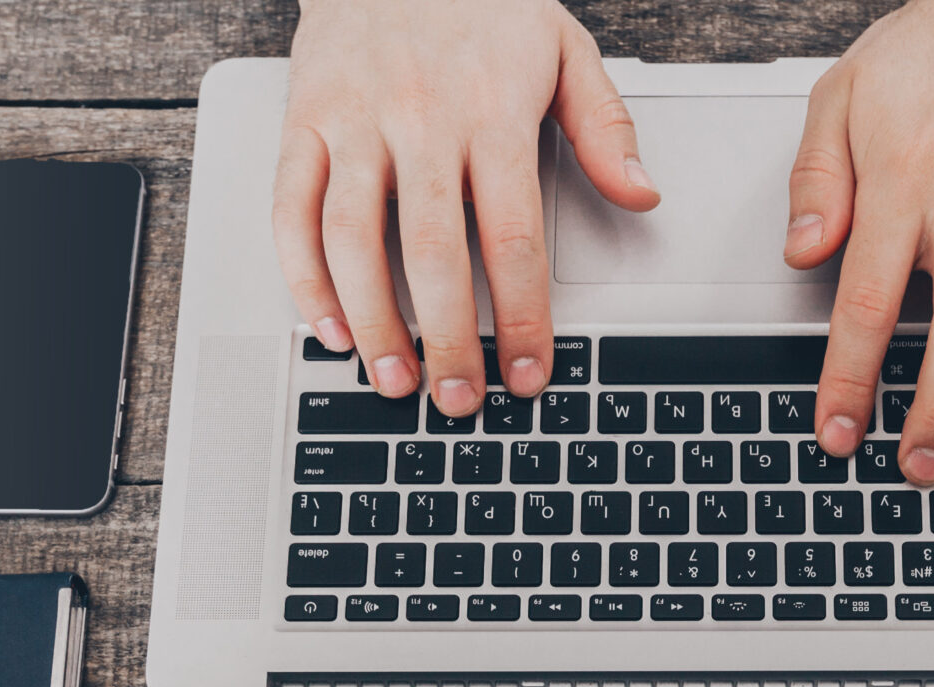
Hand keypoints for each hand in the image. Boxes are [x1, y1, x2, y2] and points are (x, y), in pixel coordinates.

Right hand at [275, 0, 659, 413]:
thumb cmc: (481, 0)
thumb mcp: (563, 44)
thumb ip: (604, 126)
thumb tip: (642, 194)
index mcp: (491, 110)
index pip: (512, 236)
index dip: (524, 317)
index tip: (530, 374)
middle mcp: (419, 119)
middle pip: (434, 252)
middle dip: (448, 339)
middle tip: (458, 400)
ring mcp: (354, 121)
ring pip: (353, 239)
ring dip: (372, 321)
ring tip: (393, 379)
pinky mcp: (304, 120)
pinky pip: (291, 209)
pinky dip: (304, 277)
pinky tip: (329, 327)